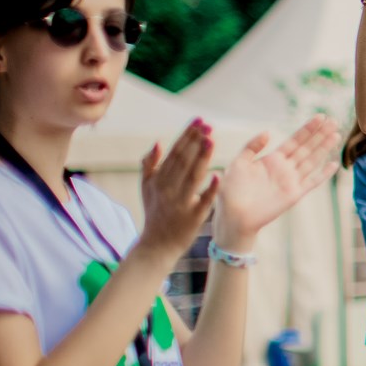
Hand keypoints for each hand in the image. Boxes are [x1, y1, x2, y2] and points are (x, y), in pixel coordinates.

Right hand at [138, 120, 218, 261]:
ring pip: (192, 176)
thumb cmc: (155, 212)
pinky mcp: (192, 217)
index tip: (199, 120)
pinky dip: (209, 188)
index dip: (187, 135)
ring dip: (201, 157)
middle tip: (208, 125)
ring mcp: (180, 202)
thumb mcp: (147, 188)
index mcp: (159, 179)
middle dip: (195, 141)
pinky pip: (203, 200)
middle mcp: (168, 188)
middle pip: (184, 160)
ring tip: (211, 140)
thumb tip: (157, 142)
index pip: (175, 152)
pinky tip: (218, 174)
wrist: (157, 244)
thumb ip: (149, 164)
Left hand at [213, 117, 341, 251]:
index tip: (320, 117)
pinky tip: (334, 164)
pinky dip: (323, 174)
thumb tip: (268, 132)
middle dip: (320, 134)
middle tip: (334, 121)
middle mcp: (285, 168)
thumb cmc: (232, 191)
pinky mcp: (294, 194)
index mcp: (272, 159)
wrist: (234, 216)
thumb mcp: (238, 163)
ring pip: (312, 160)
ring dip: (324, 148)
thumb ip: (252, 147)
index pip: (294, 140)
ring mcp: (291, 181)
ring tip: (336, 134)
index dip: (307, 129)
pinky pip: (312, 182)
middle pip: (307, 147)